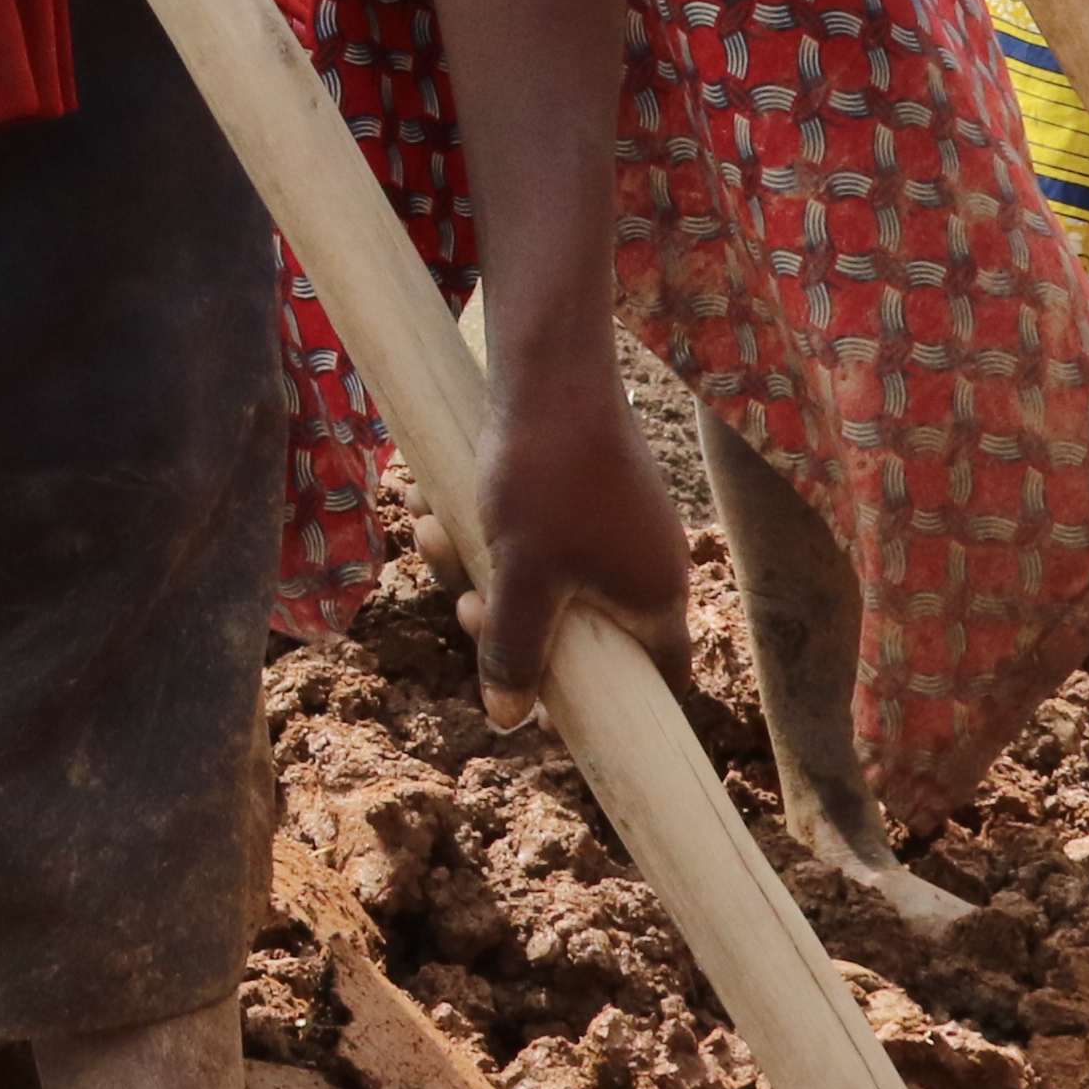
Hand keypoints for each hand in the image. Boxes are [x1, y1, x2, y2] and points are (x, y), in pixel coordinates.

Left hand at [454, 367, 692, 730]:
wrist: (550, 369)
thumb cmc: (546, 479)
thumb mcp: (521, 579)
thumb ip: (516, 651)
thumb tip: (508, 720)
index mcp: (656, 597)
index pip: (658, 681)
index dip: (609, 707)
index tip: (551, 709)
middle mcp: (648, 563)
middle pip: (577, 631)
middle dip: (504, 620)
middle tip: (462, 601)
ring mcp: (618, 524)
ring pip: (542, 578)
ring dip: (479, 567)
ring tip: (431, 531)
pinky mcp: (586, 489)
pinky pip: (533, 532)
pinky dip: (486, 527)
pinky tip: (433, 503)